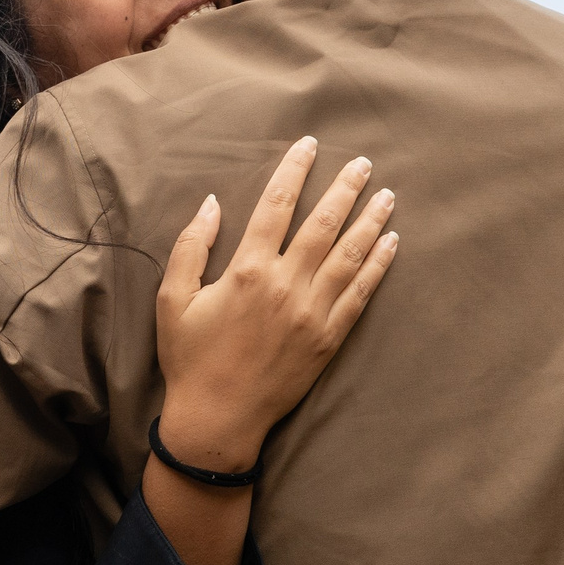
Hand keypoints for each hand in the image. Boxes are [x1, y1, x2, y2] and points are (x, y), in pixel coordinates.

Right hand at [156, 137, 400, 473]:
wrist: (218, 419)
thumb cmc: (189, 358)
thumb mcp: (172, 299)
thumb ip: (192, 246)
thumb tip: (214, 203)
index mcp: (247, 269)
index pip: (277, 204)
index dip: (295, 170)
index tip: (310, 145)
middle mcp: (286, 285)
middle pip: (324, 223)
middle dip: (346, 188)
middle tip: (364, 163)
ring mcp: (312, 313)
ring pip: (351, 255)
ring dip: (371, 220)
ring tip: (387, 195)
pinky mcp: (329, 339)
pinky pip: (361, 294)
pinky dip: (379, 266)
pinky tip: (390, 243)